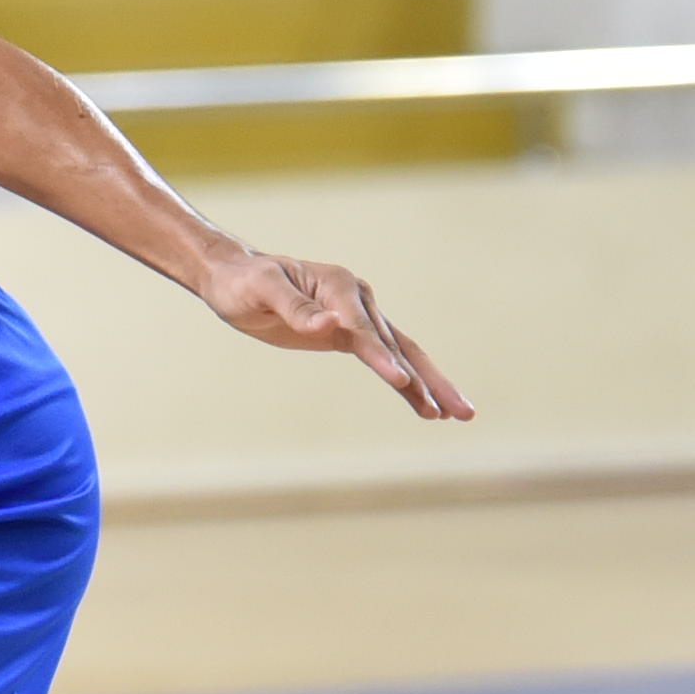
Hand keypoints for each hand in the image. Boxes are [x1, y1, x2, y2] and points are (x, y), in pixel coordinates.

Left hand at [200, 241, 473, 419]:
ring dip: (428, 385)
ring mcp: (357, 317)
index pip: (364, 329)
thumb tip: (327, 325)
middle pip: (398, 344)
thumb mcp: (262, 291)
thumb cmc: (245, 282)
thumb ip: (295, 308)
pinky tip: (424, 408)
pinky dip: (405, 383)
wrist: (236, 278)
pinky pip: (384, 360)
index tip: (400, 381)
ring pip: (400, 355)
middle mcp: (357, 299)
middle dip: (429, 378)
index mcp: (339, 286)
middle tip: (458, 409)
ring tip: (456, 415)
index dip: (381, 356)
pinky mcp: (349, 336)